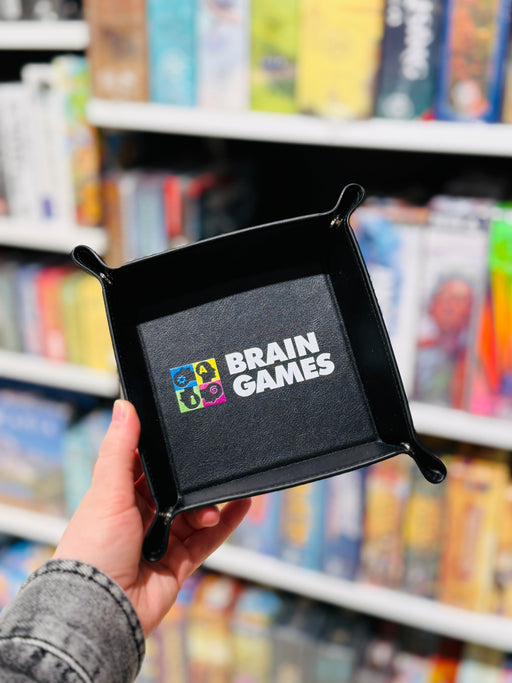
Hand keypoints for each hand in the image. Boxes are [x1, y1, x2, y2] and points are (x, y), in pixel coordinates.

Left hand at [54, 399, 250, 635]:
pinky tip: (242, 503)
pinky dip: (227, 521)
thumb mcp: (106, 491)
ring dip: (209, 501)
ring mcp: (161, 539)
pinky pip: (209, 538)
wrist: (101, 610)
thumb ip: (119, 449)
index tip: (183, 428)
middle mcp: (140, 516)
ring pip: (195, 511)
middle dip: (192, 478)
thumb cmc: (92, 550)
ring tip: (221, 494)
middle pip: (175, 488)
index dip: (163, 449)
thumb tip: (123, 406)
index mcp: (117, 496)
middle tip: (210, 462)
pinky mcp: (179, 562)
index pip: (145, 464)